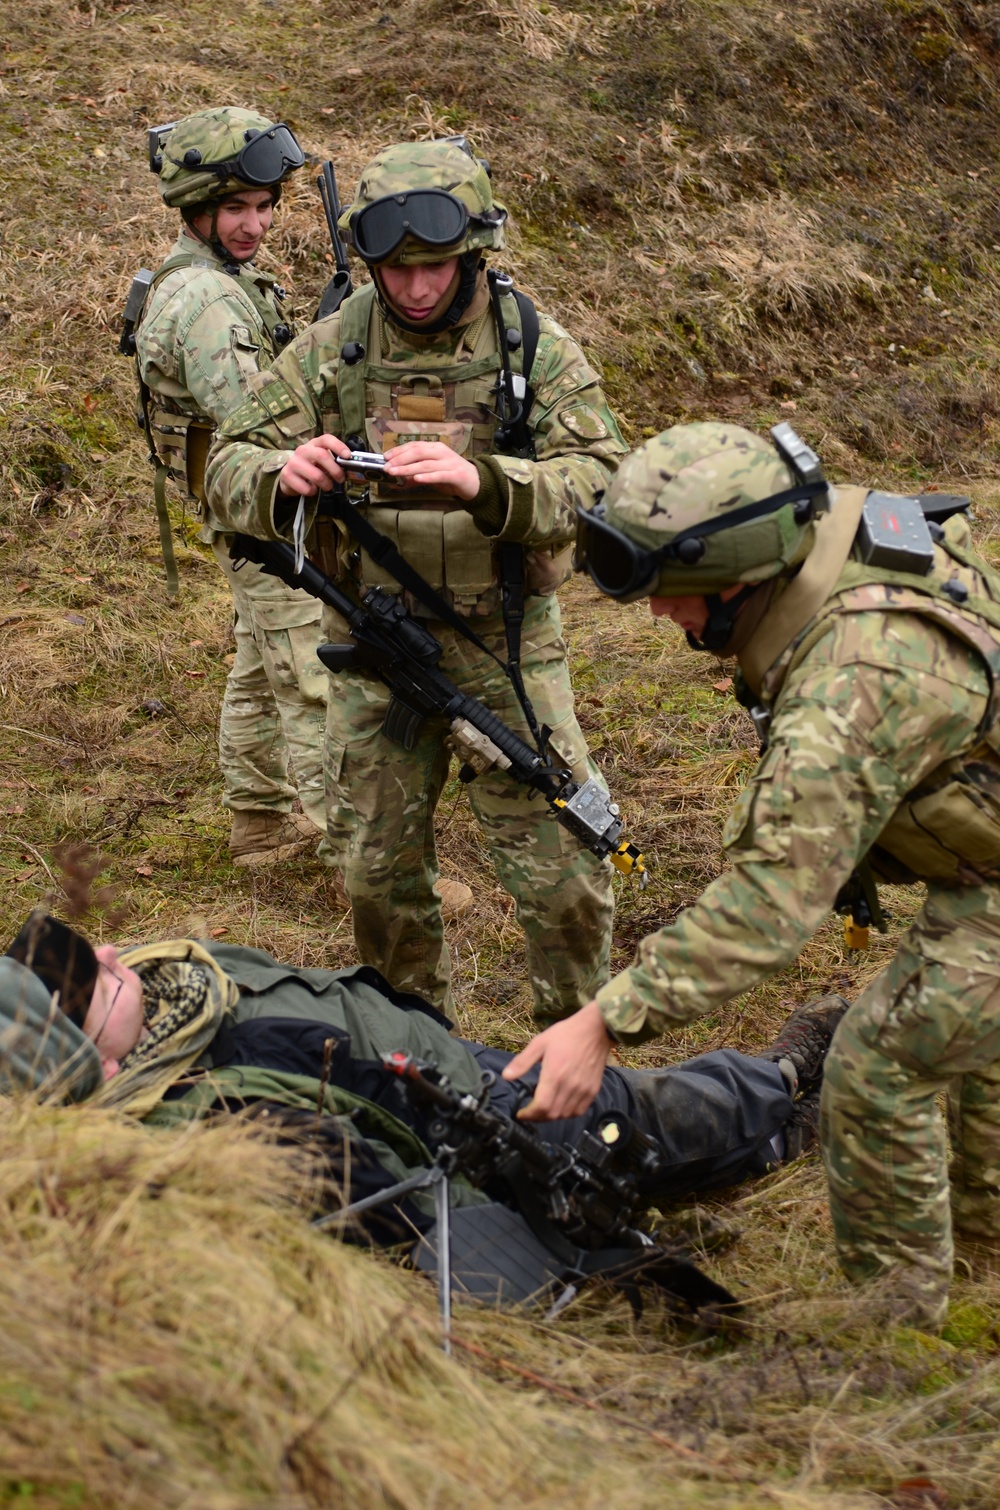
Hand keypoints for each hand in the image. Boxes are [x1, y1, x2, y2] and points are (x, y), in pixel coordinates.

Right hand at [277, 433, 352, 498]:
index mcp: (314, 444)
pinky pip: (306, 488)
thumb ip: (334, 460)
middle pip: (322, 456)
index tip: (348, 456)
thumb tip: (349, 466)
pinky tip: (312, 489)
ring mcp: (293, 462)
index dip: (338, 446)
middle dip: (335, 470)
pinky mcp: (286, 475)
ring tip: (327, 486)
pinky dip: (313, 492)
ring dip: (326, 484)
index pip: (326, 439)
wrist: (289, 476)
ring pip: (316, 475)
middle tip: (340, 479)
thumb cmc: (311, 467)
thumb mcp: (321, 461)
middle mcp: (303, 450)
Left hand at [383, 441, 479, 500]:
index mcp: (435, 448)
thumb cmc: (452, 476)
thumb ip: (415, 476)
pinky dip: (427, 476)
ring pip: (426, 464)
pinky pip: (439, 475)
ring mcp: (449, 463)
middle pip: (418, 451)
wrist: (476, 482)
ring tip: (395, 473)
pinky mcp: (456, 475)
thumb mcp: (431, 474)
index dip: (399, 450)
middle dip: (400, 459)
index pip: (414, 445)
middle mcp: (441, 452)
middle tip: (387, 467)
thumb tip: (397, 481)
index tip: (385, 457)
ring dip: (408, 469)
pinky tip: (416, 479)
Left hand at [501, 999, 612, 1121]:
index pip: (541, 1106)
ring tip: (543, 1109)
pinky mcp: (593, 1090)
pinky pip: (579, 1111)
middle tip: (529, 1112)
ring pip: (565, 1115)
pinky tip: (560, 1106)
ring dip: (551, 1116)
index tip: (521, 1113)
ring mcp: (583, 1090)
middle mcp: (570, 1086)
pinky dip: (567, 1113)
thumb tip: (506, 1076)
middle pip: (552, 1114)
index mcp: (555, 1075)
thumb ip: (522, 1062)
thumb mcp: (539, 1043)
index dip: (529, 1114)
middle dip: (537, 1117)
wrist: (595, 1029)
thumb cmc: (565, 1034)